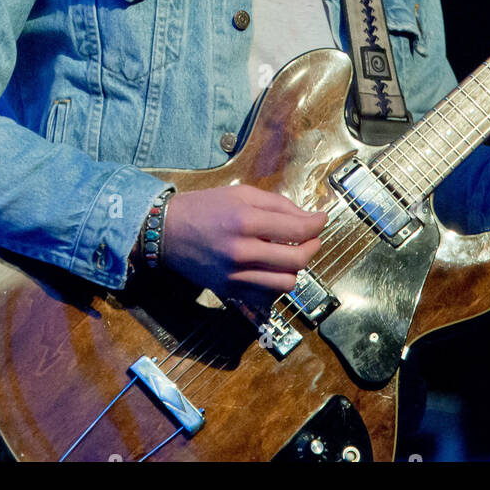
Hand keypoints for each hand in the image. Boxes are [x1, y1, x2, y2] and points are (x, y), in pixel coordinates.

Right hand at [161, 185, 326, 297]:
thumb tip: (307, 217)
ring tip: (292, 254)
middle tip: (312, 237)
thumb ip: (277, 204)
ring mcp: (235, 275)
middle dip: (313, 246)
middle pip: (297, 259)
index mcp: (245, 220)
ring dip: (296, 269)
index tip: (322, 219)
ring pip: (286, 283)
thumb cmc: (205, 207)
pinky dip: (276, 285)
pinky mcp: (229, 290)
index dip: (317, 224)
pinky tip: (273, 270)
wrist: (166, 233)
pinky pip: (266, 296)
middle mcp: (241, 251)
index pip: (297, 228)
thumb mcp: (242, 193)